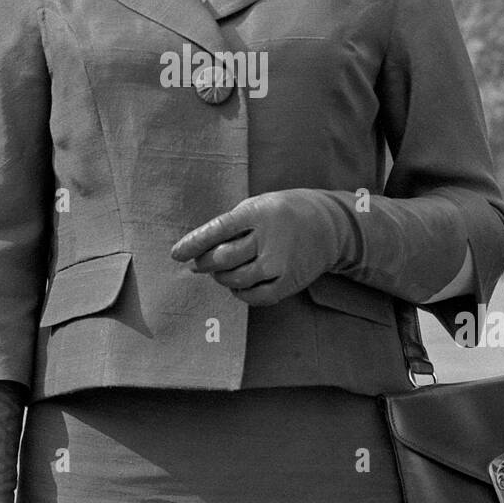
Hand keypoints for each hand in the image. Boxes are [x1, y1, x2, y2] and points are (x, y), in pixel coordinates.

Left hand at [170, 190, 348, 305]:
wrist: (328, 225)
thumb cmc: (282, 214)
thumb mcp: (258, 206)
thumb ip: (230, 226)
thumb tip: (197, 252)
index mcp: (258, 213)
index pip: (217, 230)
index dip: (193, 243)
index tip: (176, 254)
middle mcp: (269, 238)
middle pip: (222, 259)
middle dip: (204, 263)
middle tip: (199, 263)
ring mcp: (280, 263)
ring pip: (235, 279)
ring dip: (221, 277)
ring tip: (221, 271)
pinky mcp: (288, 282)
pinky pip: (254, 296)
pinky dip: (239, 292)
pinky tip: (239, 283)